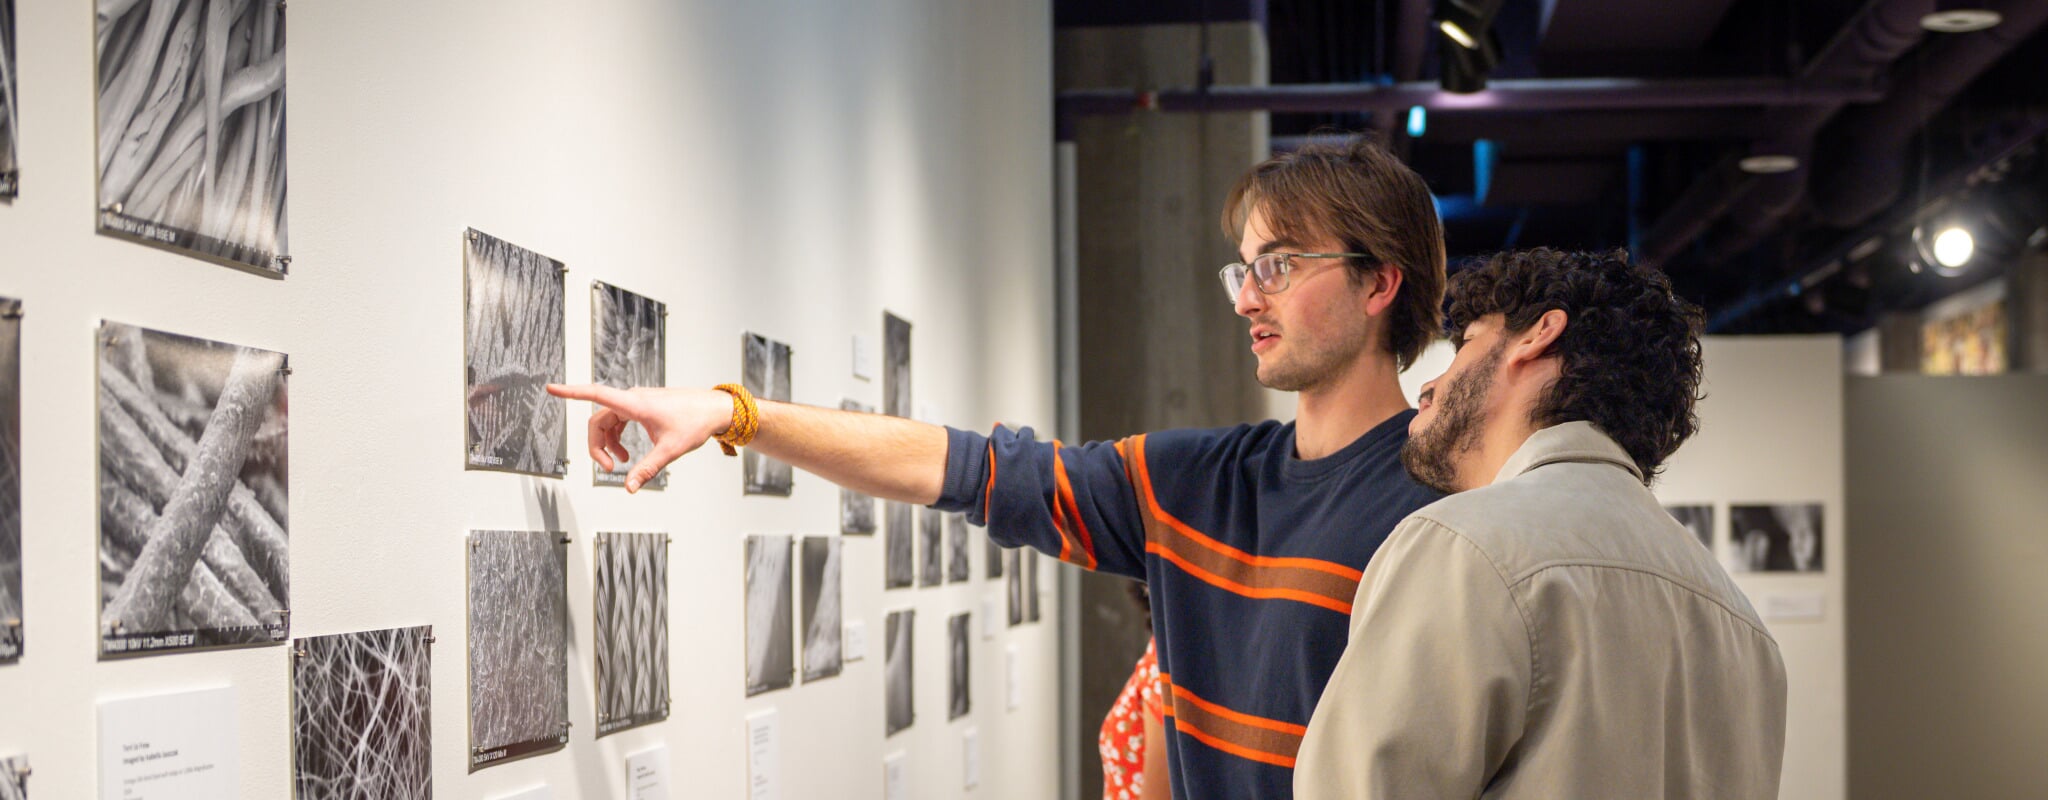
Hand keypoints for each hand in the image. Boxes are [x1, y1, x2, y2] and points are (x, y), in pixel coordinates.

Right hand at [544, 384, 734, 491]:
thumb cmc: (696, 423)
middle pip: (599, 420)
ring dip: (609, 443)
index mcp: (635, 403)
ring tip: (622, 464)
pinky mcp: (643, 406)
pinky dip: (618, 438)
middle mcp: (633, 398)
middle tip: (609, 469)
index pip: (596, 394)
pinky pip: (619, 420)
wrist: (715, 409)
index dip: (571, 392)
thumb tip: (628, 487)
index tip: (551, 387)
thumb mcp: (670, 450)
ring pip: (608, 421)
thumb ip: (647, 469)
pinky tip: (627, 455)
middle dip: (597, 445)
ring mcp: (637, 401)